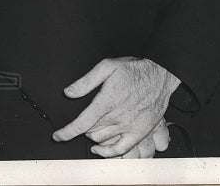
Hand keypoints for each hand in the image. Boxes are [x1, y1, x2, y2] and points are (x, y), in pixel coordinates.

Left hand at [52, 57, 180, 157]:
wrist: (161, 74)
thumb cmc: (136, 70)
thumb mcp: (108, 66)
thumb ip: (87, 81)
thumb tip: (69, 92)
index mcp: (107, 101)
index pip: (81, 123)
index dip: (66, 133)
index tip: (58, 136)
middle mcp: (117, 116)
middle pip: (90, 132)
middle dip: (83, 128)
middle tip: (86, 120)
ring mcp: (128, 126)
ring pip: (101, 140)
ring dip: (94, 136)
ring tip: (94, 128)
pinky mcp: (139, 131)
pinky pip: (119, 148)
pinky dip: (107, 152)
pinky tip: (99, 148)